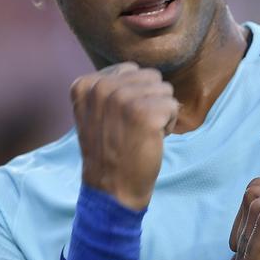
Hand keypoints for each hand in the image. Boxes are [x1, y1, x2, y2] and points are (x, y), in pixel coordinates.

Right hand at [71, 62, 179, 210]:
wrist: (112, 190)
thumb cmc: (110, 151)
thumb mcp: (95, 113)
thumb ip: (109, 88)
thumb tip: (139, 71)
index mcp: (85, 85)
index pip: (130, 70)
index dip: (133, 95)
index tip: (119, 120)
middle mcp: (101, 87)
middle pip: (150, 77)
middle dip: (150, 101)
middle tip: (133, 129)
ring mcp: (122, 99)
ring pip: (164, 89)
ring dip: (160, 112)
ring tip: (142, 134)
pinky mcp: (145, 113)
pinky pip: (173, 106)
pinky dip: (169, 126)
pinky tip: (152, 141)